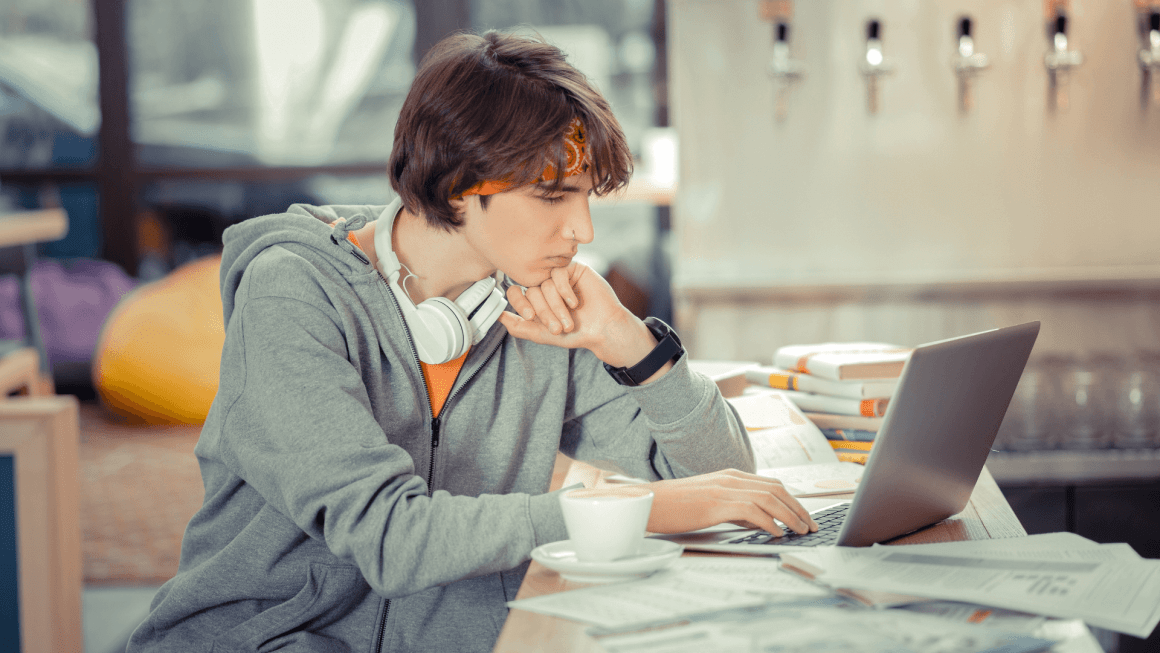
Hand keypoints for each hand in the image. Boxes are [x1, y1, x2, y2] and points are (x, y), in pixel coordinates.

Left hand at [499, 262, 653, 367]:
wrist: (603, 329)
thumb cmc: (576, 333)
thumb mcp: (542, 334)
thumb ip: (519, 327)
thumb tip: (498, 316)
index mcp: (535, 298)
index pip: (515, 292)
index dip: (520, 303)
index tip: (530, 317)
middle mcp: (545, 285)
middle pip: (531, 289)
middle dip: (543, 311)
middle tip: (557, 327)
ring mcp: (559, 276)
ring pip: (545, 283)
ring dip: (556, 305)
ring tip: (568, 320)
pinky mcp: (574, 268)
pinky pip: (559, 273)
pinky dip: (564, 291)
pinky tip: (574, 303)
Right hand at [642, 469, 818, 535]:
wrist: (650, 502)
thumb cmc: (676, 506)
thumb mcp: (710, 503)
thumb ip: (735, 508)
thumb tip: (759, 522)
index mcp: (730, 476)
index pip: (772, 484)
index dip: (793, 500)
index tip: (805, 516)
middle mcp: (731, 478)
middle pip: (777, 489)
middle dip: (799, 508)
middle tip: (811, 526)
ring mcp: (725, 489)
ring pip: (770, 498)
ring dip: (790, 516)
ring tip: (801, 531)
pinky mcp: (717, 503)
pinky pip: (753, 511)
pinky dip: (770, 522)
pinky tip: (777, 533)